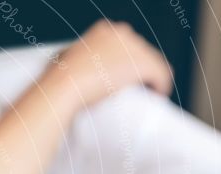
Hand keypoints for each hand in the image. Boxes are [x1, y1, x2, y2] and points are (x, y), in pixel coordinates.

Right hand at [51, 20, 172, 106]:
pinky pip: (162, 75)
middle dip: (139, 69)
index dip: (126, 61)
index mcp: (104, 30)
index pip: (126, 44)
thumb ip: (76, 55)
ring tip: (148, 93)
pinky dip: (162, 86)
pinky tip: (158, 95)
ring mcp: (134, 47)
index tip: (123, 76)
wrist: (64, 85)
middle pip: (142, 51)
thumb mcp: (65, 58)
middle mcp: (122, 33)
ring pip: (154, 63)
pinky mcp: (144, 64)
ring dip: (152, 78)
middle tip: (136, 87)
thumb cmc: (57, 78)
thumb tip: (70, 58)